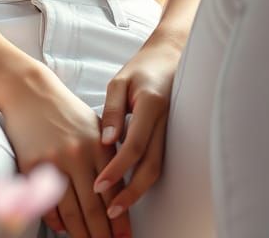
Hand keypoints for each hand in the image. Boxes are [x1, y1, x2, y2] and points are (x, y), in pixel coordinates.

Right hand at [0, 64, 133, 237]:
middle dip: (103, 235)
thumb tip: (116, 193)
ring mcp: (53, 162)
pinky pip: (47, 203)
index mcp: (97, 145)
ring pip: (71, 212)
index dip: (120, 220)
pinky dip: (56, 220)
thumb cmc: (64, 109)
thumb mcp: (94, 126)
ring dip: (82, 235)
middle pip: (93, 208)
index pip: (113, 192)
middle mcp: (77, 155)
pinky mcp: (32, 166)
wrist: (30, 91)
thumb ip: (107, 155)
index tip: (125, 237)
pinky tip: (64, 229)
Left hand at [91, 38, 181, 220]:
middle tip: (109, 210)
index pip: (134, 145)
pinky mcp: (168, 135)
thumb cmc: (143, 67)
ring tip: (117, 207)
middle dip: (131, 192)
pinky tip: (128, 189)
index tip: (99, 185)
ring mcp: (169, 130)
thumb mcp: (120, 81)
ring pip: (157, 168)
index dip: (117, 169)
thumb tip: (106, 141)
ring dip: (138, 191)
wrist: (170, 57)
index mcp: (150, 105)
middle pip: (150, 166)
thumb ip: (112, 110)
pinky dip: (143, 179)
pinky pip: (157, 160)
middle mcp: (163, 122)